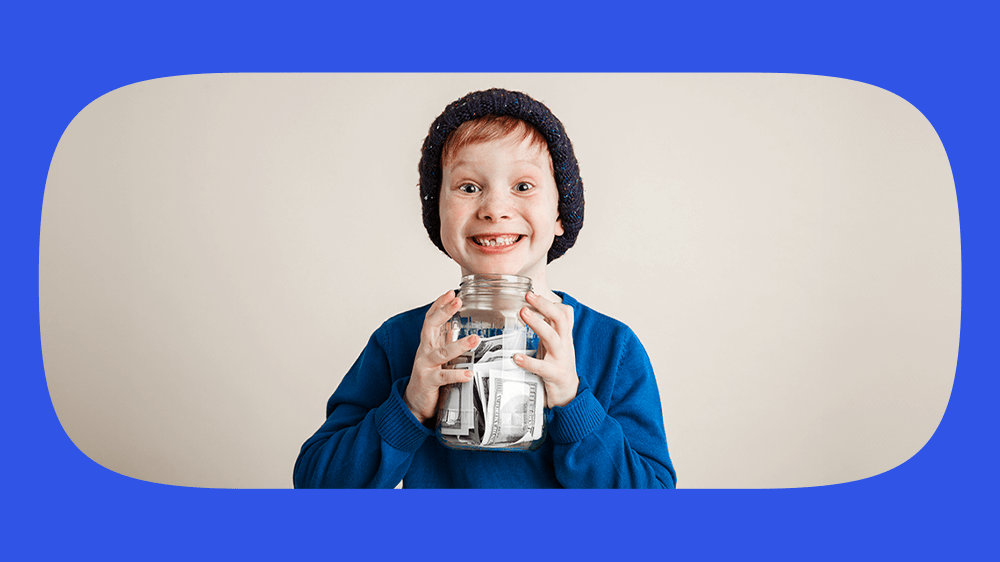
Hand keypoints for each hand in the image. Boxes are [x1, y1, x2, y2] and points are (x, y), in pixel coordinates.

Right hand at [403, 290, 478, 423]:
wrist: (414, 402)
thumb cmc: (428, 377)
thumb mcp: (437, 356)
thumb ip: (445, 342)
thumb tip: (458, 327)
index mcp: (428, 343)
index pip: (431, 318)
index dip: (439, 304)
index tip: (451, 292)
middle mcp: (424, 351)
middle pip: (431, 326)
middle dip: (444, 312)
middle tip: (458, 301)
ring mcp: (425, 366)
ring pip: (441, 352)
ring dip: (459, 345)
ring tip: (475, 340)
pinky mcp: (428, 382)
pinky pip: (443, 377)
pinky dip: (456, 375)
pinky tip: (468, 374)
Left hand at [514, 291, 578, 407]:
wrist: (569, 393)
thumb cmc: (557, 366)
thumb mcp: (555, 344)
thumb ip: (548, 328)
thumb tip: (532, 309)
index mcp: (563, 336)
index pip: (563, 313)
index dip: (549, 302)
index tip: (531, 292)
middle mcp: (564, 344)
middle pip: (560, 319)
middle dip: (544, 305)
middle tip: (527, 295)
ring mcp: (561, 359)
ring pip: (552, 338)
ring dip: (538, 324)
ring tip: (523, 313)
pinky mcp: (555, 374)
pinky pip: (542, 367)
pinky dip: (529, 362)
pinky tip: (516, 358)